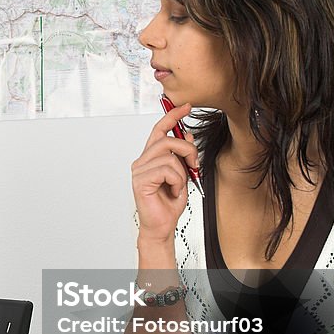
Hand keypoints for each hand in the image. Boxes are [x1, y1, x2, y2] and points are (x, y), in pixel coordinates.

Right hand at [131, 104, 198, 242]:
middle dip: (187, 150)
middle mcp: (142, 161)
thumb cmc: (168, 204)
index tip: (186, 106)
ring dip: (182, 172)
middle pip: (167, 139)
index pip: (159, 130)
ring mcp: (139, 170)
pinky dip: (177, 181)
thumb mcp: (183, 175)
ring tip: (179, 186)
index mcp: (150, 158)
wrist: (162, 227)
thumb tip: (188, 135)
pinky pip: (167, 170)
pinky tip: (173, 191)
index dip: (172, 116)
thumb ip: (183, 156)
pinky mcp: (140, 181)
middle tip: (194, 165)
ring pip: (169, 156)